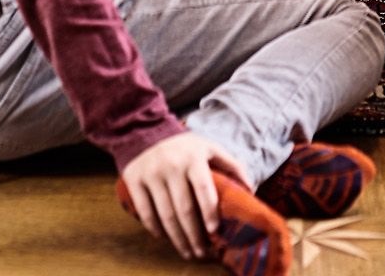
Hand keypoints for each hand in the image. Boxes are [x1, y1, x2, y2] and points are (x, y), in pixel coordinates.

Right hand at [120, 131, 241, 260]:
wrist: (146, 132)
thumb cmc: (185, 146)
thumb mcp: (210, 148)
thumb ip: (232, 165)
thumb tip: (250, 189)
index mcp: (193, 157)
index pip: (203, 188)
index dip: (209, 211)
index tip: (214, 230)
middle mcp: (171, 165)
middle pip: (183, 208)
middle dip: (194, 234)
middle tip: (201, 251)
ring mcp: (151, 173)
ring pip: (164, 214)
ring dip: (177, 237)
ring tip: (187, 251)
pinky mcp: (134, 180)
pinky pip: (145, 211)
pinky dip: (155, 228)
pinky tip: (165, 237)